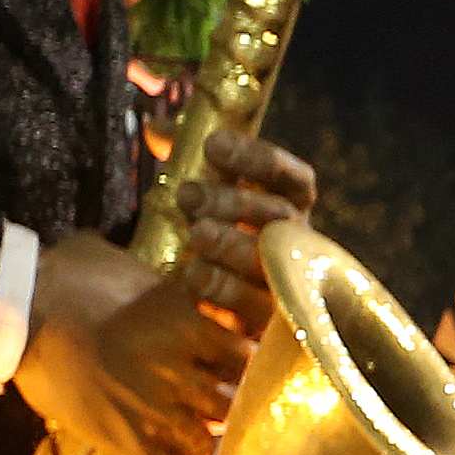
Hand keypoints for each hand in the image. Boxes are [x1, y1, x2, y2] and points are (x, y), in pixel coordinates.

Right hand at [12, 232, 243, 454]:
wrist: (20, 311)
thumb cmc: (64, 275)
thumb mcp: (119, 260)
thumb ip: (148, 271)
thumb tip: (149, 262)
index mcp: (189, 321)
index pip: (244, 352)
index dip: (237, 362)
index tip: (227, 365)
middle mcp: (185, 367)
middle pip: (230, 399)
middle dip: (222, 405)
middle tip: (210, 407)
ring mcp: (158, 406)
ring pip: (205, 437)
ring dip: (200, 441)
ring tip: (192, 442)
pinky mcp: (127, 438)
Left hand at [168, 128, 321, 331]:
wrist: (207, 311)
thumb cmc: (211, 235)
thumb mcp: (202, 192)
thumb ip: (183, 156)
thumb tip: (157, 129)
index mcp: (288, 209)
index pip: (292, 179)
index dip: (259, 159)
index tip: (213, 144)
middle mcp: (297, 246)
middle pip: (282, 220)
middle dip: (235, 203)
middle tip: (188, 194)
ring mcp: (288, 287)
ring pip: (274, 265)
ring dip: (233, 245)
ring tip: (195, 233)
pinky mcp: (267, 325)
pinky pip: (255, 310)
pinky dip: (224, 289)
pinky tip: (192, 275)